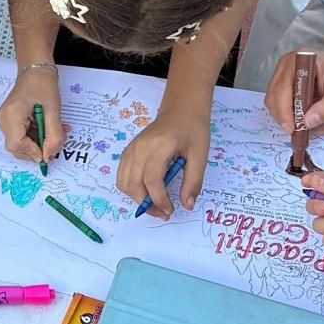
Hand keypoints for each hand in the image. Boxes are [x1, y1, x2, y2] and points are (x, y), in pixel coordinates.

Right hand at [0, 66, 65, 165]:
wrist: (35, 68)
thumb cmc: (43, 84)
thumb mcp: (53, 110)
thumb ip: (53, 135)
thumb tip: (49, 156)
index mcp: (11, 115)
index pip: (17, 145)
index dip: (33, 152)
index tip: (50, 151)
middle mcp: (4, 120)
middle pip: (17, 147)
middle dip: (37, 148)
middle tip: (55, 140)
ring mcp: (5, 120)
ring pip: (21, 143)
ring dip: (40, 142)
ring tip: (57, 131)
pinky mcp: (10, 119)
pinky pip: (22, 135)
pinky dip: (36, 135)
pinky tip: (49, 127)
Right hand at [116, 101, 210, 219]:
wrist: (181, 110)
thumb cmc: (193, 130)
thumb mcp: (200, 156)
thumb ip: (193, 181)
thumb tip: (187, 205)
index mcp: (159, 146)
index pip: (152, 179)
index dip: (159, 199)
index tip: (170, 211)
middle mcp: (140, 147)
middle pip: (133, 183)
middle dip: (146, 204)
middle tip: (163, 213)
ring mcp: (131, 149)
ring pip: (123, 182)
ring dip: (136, 198)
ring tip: (154, 204)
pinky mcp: (128, 151)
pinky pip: (122, 175)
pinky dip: (131, 188)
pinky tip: (147, 191)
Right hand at [266, 50, 323, 131]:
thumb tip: (307, 122)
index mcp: (301, 60)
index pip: (283, 87)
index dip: (283, 110)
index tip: (291, 128)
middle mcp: (289, 65)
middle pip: (274, 95)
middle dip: (285, 117)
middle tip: (298, 132)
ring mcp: (286, 74)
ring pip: (276, 102)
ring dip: (289, 118)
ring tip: (310, 128)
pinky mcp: (289, 84)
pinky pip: (283, 104)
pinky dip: (293, 116)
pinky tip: (309, 121)